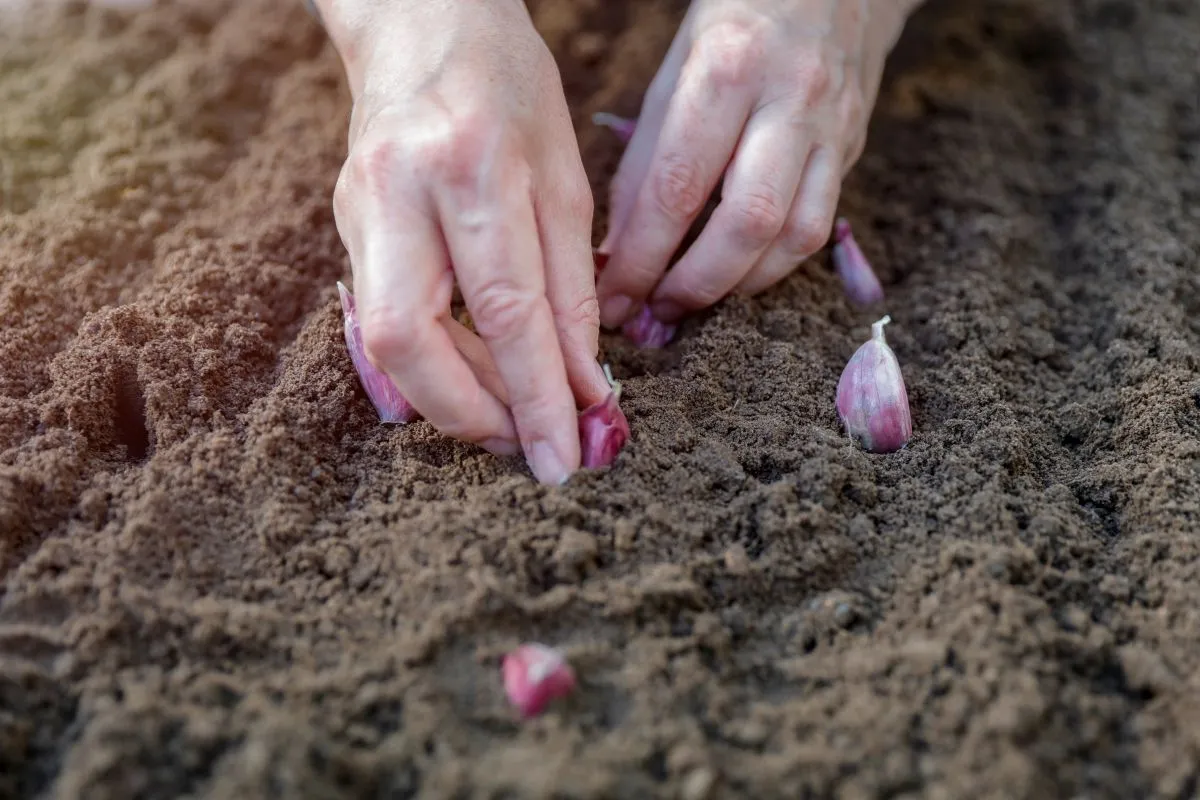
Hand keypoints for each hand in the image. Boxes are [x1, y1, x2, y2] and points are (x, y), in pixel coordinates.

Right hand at [317, 0, 610, 484]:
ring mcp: (357, 210)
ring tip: (513, 413)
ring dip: (454, 395)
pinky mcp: (344, 225)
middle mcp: (399, 192)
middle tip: (525, 444)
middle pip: (408, 341)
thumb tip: (582, 389)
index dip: (534, 398)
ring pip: (387, 341)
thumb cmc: (510, 91)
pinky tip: (476, 374)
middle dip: (469, 414)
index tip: (563, 458)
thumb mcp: (565, 179)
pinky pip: (383, 319)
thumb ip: (572, 289)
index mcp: (471, 168)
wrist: (421, 24)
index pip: (505, 311)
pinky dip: (435, 360)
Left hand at [596, 0, 920, 328]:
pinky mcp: (853, 149)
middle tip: (653, 313)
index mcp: (729, 67)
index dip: (641, 255)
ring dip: (736, 286)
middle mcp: (789, 99)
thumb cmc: (737, 21)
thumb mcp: (676, 65)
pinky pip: (818, 229)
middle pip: (745, 220)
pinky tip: (736, 276)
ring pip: (793, 237)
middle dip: (692, 284)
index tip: (613, 297)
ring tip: (690, 303)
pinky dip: (772, 267)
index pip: (677, 184)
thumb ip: (646, 156)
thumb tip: (616, 250)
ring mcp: (832, 128)